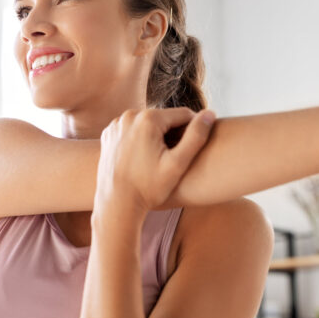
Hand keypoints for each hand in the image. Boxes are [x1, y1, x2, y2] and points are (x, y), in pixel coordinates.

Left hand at [94, 106, 216, 217]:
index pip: (183, 115)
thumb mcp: (178, 164)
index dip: (193, 130)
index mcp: (148, 119)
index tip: (193, 149)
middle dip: (173, 133)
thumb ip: (196, 137)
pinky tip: (142, 159)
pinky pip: (132, 130)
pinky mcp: (108, 134)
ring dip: (157, 135)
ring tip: (158, 159)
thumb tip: (210, 113)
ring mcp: (116, 124)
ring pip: (148, 123)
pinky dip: (139, 139)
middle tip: (174, 158)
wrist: (115, 204)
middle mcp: (129, 115)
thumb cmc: (148, 188)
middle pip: (164, 118)